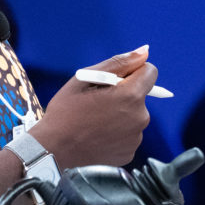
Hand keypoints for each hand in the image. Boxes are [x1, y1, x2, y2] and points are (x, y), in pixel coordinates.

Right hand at [33, 46, 155, 168]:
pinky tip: (98, 135)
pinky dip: (117, 133)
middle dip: (124, 95)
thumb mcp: (86, 78)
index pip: (150, 72)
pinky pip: (128, 135)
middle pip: (140, 96)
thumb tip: (144, 51)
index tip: (115, 80)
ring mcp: (136, 138)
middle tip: (97, 103)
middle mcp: (140, 117)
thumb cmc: (66, 111)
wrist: (54, 150)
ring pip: (134, 116)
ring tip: (95, 121)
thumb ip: (119, 63)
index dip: (133, 72)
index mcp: (131, 96)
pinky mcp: (130, 153)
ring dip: (121, 114)